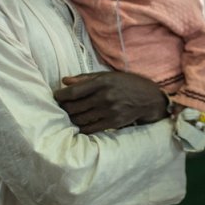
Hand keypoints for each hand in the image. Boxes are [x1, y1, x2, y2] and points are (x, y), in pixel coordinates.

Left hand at [54, 72, 168, 133]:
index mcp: (102, 82)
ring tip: (68, 117)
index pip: (74, 91)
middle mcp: (104, 96)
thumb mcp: (108, 76)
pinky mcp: (113, 122)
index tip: (55, 97)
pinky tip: (79, 125)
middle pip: (74, 107)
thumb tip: (65, 81)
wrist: (148, 98)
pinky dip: (81, 128)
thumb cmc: (127, 84)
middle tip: (60, 108)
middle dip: (64, 108)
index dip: (60, 96)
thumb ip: (85, 78)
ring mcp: (109, 111)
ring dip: (71, 119)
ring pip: (80, 119)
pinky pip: (90, 129)